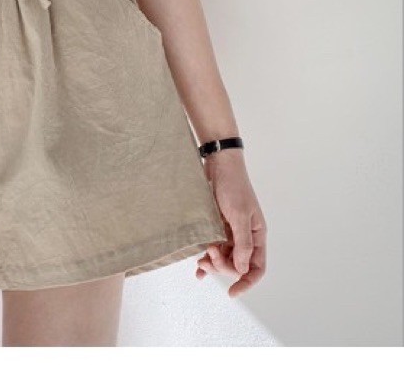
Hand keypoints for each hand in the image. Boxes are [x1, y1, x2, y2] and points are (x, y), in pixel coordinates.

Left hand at [195, 149, 266, 296]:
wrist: (218, 163)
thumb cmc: (233, 186)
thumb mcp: (239, 215)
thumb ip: (242, 243)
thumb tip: (242, 269)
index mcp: (256, 235)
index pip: (257, 267)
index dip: (247, 282)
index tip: (232, 292)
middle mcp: (244, 236)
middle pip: (236, 265)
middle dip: (223, 266)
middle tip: (208, 255)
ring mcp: (230, 231)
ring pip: (223, 257)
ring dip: (213, 262)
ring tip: (201, 260)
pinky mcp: (216, 225)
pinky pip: (213, 247)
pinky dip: (206, 257)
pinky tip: (198, 267)